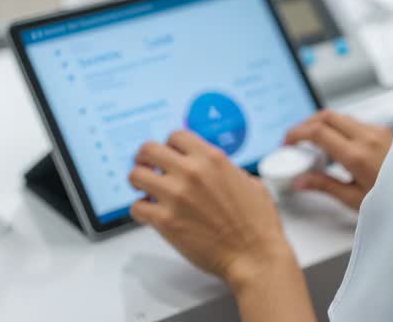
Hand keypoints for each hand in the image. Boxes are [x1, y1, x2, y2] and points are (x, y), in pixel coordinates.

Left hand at [128, 130, 295, 291]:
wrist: (255, 256)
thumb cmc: (257, 224)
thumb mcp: (250, 182)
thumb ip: (227, 170)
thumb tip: (215, 170)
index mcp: (212, 158)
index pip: (175, 136)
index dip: (170, 146)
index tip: (169, 155)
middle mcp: (191, 172)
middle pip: (149, 150)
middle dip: (145, 158)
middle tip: (147, 167)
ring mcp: (176, 196)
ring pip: (136, 175)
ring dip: (138, 182)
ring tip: (145, 191)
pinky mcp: (166, 221)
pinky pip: (136, 207)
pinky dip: (141, 210)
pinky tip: (151, 214)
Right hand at [284, 110, 392, 210]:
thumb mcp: (354, 200)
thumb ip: (324, 186)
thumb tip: (300, 180)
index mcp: (357, 155)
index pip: (317, 131)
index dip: (296, 133)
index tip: (287, 142)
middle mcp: (368, 138)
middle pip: (326, 116)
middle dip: (305, 124)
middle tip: (294, 139)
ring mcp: (378, 132)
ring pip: (341, 117)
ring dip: (323, 124)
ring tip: (313, 144)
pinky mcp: (385, 132)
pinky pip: (356, 123)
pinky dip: (339, 129)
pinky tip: (336, 146)